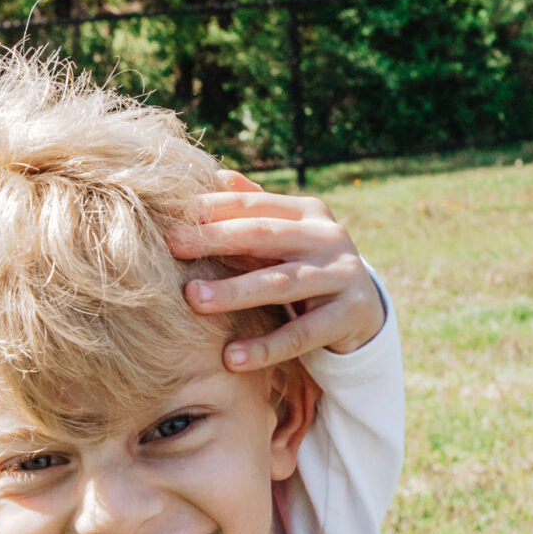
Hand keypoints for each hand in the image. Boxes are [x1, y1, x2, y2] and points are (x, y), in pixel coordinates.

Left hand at [169, 170, 386, 369]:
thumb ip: (256, 210)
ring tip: (193, 300)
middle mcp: (328, 237)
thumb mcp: (287, 238)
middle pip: (264, 236)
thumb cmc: (307, 270)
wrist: (363, 312)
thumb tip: (217, 175)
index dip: (212, 209)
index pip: (254, 206)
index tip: (168, 215)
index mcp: (308, 212)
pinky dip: (266, 347)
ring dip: (235, 292)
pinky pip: (301, 334)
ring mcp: (342, 275)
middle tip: (171, 246)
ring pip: (281, 283)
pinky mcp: (350, 315)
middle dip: (216, 239)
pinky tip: (231, 358)